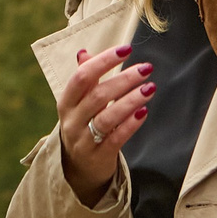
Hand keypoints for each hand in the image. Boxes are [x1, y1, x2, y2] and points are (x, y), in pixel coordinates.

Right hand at [55, 44, 153, 206]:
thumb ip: (83, 79)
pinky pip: (116, 138)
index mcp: (66, 102)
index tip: (126, 49)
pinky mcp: (98, 156)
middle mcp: (72, 121)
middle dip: (124, 79)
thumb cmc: (82, 126)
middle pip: (97, 96)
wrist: (77, 168)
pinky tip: (144, 112)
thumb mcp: (77, 103)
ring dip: (130, 100)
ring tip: (150, 88)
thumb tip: (84, 52)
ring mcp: (84, 140)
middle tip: (146, 68)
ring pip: (107, 117)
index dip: (103, 61)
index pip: (82, 77)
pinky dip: (130, 124)